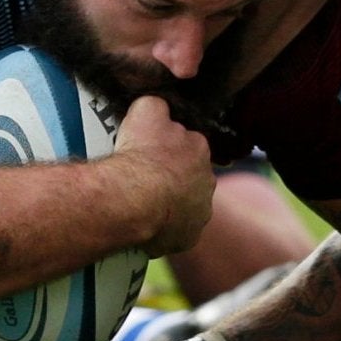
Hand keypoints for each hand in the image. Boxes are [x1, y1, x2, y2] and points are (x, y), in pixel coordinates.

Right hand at [113, 95, 213, 257]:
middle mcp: (207, 180)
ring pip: (185, 205)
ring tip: (143, 203)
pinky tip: (146, 223)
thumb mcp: (145, 110)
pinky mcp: (189, 236)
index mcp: (200, 148)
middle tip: (146, 179)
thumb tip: (161, 105)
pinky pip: (177, 231)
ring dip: (170, 204)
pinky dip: (165, 228)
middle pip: (189, 177)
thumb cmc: (141, 154)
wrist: (134, 197)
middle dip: (172, 178)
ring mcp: (200, 211)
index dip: (169, 149)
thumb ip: (158, 104)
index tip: (153, 153)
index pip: (189, 145)